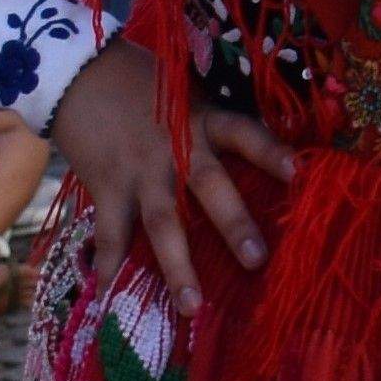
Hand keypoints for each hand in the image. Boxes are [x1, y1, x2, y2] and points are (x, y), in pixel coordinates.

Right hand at [52, 46, 293, 302]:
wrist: (79, 73)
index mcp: (204, 121)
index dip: (271, 153)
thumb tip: (262, 165)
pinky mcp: (106, 186)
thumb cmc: (145, 86)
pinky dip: (110, 264)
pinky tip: (111, 296)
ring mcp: (140, 171)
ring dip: (177, 267)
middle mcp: (177, 148)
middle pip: (209, 186)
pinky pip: (110, 232)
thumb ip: (217, 129)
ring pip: (162, 223)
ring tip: (193, 307)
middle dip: (233, 224)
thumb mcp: (188, 97)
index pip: (246, 135)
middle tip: (257, 260)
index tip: (301, 174)